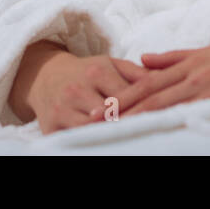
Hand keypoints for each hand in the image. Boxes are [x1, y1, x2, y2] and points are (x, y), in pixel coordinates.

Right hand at [10, 41, 150, 134]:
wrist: (45, 76)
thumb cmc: (87, 72)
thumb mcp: (111, 64)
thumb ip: (137, 73)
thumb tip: (164, 81)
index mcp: (97, 71)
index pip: (125, 94)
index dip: (144, 107)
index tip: (162, 116)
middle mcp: (78, 89)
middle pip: (110, 113)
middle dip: (129, 122)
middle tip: (151, 132)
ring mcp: (62, 109)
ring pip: (91, 129)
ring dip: (111, 134)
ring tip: (131, 140)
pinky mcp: (50, 127)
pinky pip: (73, 139)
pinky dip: (90, 142)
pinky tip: (107, 144)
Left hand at [86, 31, 209, 122]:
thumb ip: (176, 57)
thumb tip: (143, 60)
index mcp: (190, 61)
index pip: (147, 83)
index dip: (122, 97)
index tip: (99, 110)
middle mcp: (196, 72)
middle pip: (150, 95)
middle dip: (120, 110)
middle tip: (94, 124)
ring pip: (166, 105)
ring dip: (138, 119)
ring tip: (114, 132)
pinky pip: (193, 113)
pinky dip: (172, 123)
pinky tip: (158, 133)